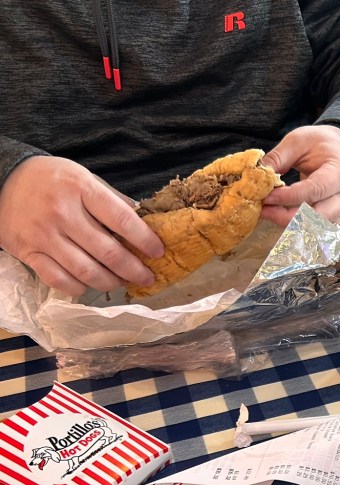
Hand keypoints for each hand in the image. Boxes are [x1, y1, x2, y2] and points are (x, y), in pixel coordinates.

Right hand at [0, 156, 161, 295]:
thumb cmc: (51, 179)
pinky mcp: (28, 252)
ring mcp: (44, 235)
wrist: (2, 179)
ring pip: (86, 271)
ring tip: (122, 282)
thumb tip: (144, 221)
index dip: (145, 240)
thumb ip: (112, 199)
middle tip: (147, 277)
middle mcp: (62, 213)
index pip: (122, 220)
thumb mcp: (83, 177)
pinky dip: (79, 288)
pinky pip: (58, 279)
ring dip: (110, 282)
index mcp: (81, 189)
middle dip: (134, 270)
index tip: (158, 252)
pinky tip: (90, 286)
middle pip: (108, 252)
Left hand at [260, 125, 339, 226]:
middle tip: (263, 210)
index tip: (266, 197)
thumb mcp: (298, 141)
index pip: (314, 190)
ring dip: (290, 224)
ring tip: (268, 213)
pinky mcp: (334, 219)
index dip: (289, 197)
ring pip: (316, 228)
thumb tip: (257, 174)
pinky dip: (297, 228)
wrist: (339, 149)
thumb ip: (278, 157)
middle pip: (318, 217)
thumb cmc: (320, 144)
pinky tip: (280, 218)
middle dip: (288, 217)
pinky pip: (316, 231)